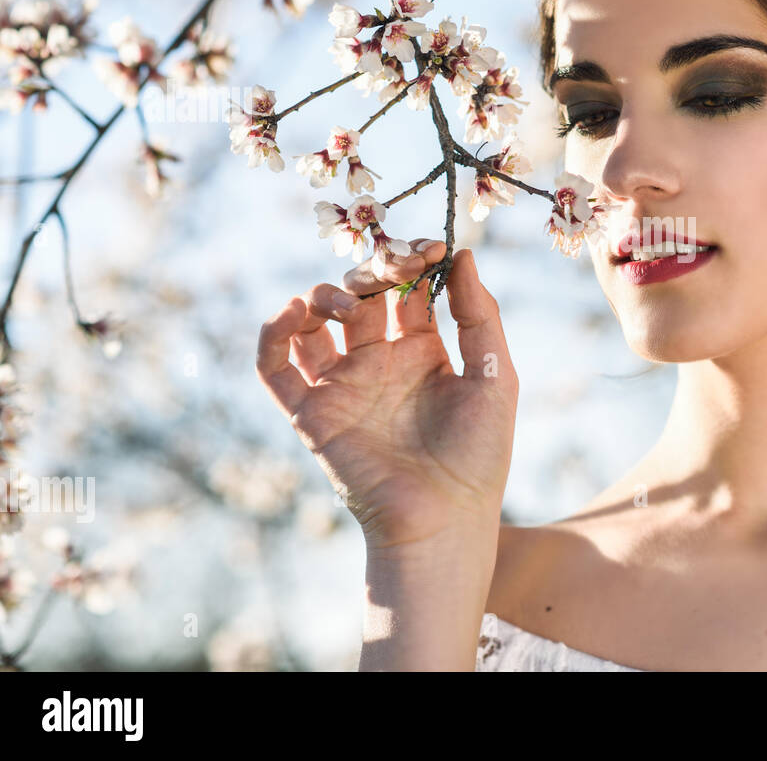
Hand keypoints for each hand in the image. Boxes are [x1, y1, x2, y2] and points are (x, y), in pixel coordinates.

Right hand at [256, 239, 517, 550]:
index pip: (407, 291)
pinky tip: (294, 313)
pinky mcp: (311, 413)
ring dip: (322, 296)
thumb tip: (464, 255)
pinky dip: (273, 334)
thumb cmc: (479, 455)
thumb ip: (479, 315)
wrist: (443, 519)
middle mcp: (380, 363)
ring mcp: (343, 385)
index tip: (429, 246)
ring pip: (314, 323)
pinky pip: (275, 368)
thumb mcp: (493, 376)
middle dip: (372, 272)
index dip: (413, 263)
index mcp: (424, 352)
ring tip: (349, 303)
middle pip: (361, 297)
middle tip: (390, 266)